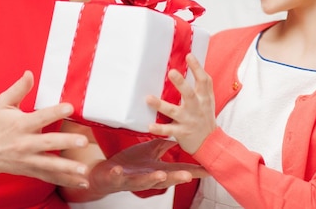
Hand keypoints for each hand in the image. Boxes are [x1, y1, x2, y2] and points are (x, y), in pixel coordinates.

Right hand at [0, 71, 90, 187]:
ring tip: (84, 170)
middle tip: (82, 141)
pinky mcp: (31, 170)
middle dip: (66, 143)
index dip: (55, 112)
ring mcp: (28, 159)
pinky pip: (49, 177)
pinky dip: (65, 181)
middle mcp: (25, 144)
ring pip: (50, 165)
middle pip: (48, 143)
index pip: (40, 117)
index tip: (70, 107)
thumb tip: (30, 73)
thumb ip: (19, 88)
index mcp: (20, 125)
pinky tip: (81, 182)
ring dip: (68, 168)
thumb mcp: (3, 103)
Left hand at [87, 138, 206, 195]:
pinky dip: (118, 174)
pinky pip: (117, 177)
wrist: (107, 173)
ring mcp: (132, 179)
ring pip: (144, 181)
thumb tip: (181, 135)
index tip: (208, 170)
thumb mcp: (151, 151)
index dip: (193, 171)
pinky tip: (118, 170)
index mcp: (158, 170)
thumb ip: (166, 145)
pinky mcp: (117, 178)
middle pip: (165, 179)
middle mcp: (148, 177)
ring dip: (153, 179)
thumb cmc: (131, 163)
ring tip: (160, 174)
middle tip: (189, 176)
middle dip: (176, 178)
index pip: (179, 170)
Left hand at [147, 53, 216, 153]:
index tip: (189, 56)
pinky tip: (150, 126)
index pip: (204, 81)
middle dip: (181, 83)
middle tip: (172, 72)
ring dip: (161, 105)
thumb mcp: (208, 99)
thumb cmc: (205, 116)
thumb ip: (202, 84)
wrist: (210, 143)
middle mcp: (196, 107)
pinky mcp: (182, 132)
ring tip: (148, 98)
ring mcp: (188, 120)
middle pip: (189, 94)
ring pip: (174, 111)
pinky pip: (169, 131)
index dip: (197, 68)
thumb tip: (192, 60)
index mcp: (204, 98)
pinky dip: (159, 129)